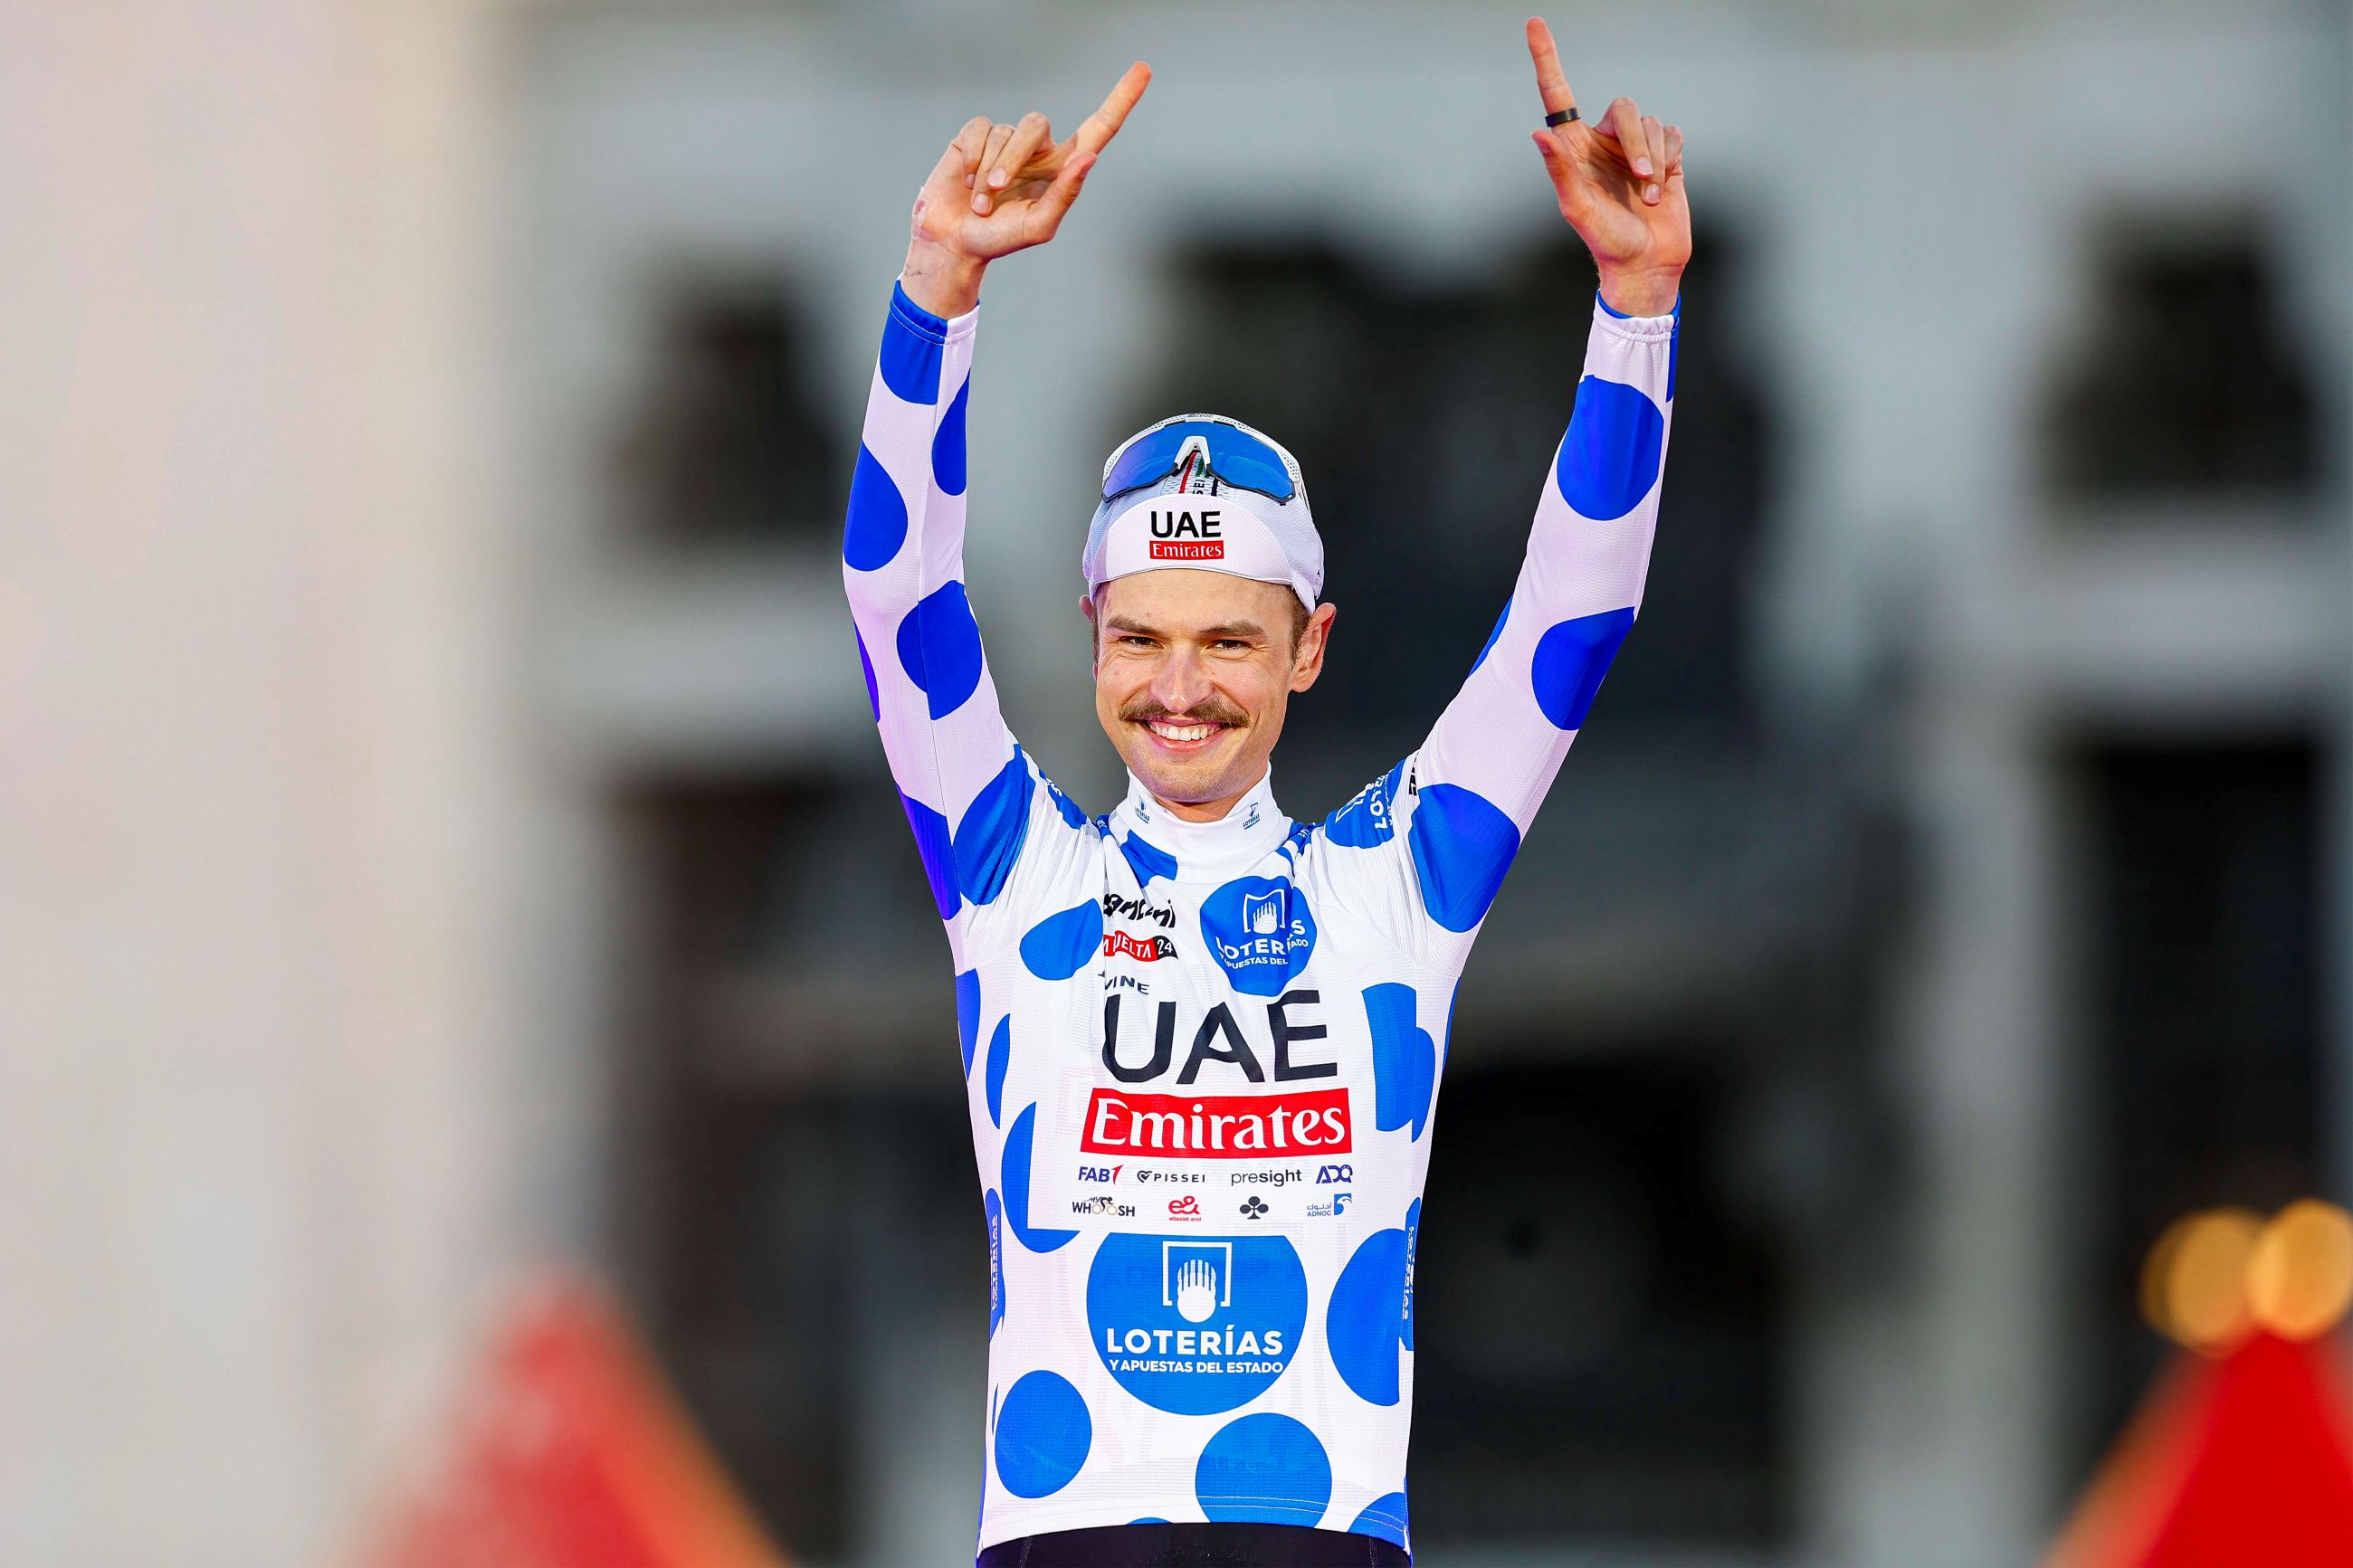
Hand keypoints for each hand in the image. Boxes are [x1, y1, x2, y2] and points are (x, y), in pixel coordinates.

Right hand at [901, 62, 1151, 316]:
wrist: (954, 242)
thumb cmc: (999, 239)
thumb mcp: (1038, 227)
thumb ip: (1065, 194)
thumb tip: (1089, 158)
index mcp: (1063, 168)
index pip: (1100, 127)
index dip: (1121, 99)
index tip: (1144, 69)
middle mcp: (1038, 149)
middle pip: (1036, 125)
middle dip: (1013, 157)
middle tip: (997, 191)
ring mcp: (1006, 140)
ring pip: (1004, 131)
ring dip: (988, 170)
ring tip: (980, 201)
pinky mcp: (975, 136)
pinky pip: (979, 128)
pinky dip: (972, 157)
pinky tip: (966, 179)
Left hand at [1524, 18, 1688, 315]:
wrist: (1647, 264)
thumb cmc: (1606, 242)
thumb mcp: (1578, 210)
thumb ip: (1560, 171)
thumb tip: (1539, 131)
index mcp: (1574, 149)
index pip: (1558, 95)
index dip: (1547, 59)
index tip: (1534, 23)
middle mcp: (1602, 142)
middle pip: (1624, 108)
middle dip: (1636, 141)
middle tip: (1640, 178)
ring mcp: (1634, 147)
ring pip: (1652, 123)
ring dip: (1655, 160)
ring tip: (1649, 196)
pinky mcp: (1666, 155)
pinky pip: (1674, 134)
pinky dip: (1671, 160)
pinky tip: (1663, 187)